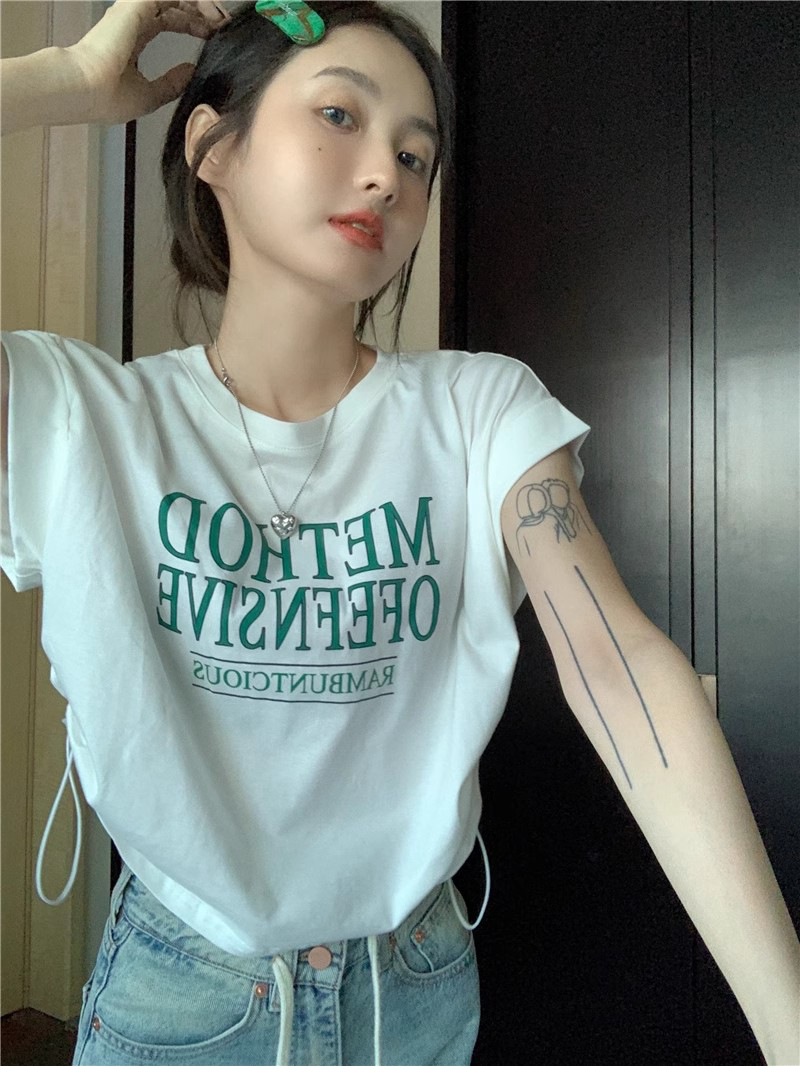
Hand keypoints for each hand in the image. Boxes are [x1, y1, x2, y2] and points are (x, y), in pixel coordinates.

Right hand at [70, 1, 229, 125]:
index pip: (169, 20)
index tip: (215, 38)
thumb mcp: (150, 95)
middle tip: (224, 26)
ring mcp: (135, 9)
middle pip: (176, 5)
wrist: (85, 90)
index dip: (194, 25)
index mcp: (134, 37)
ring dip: (203, 4)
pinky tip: (212, 15)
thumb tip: (191, 71)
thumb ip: (170, 83)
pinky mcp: (138, 4)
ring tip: (222, 19)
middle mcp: (134, 19)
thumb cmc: (108, 97)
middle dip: (203, 13)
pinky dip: (196, 2)